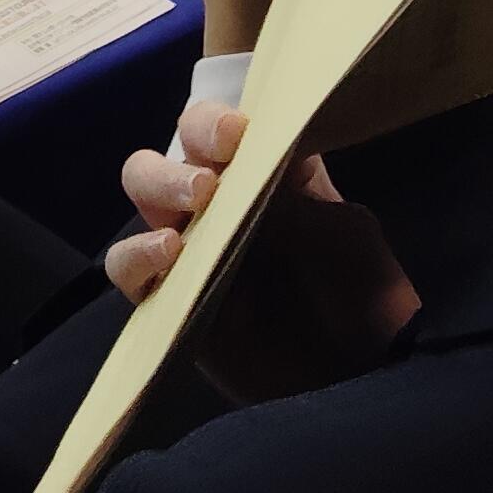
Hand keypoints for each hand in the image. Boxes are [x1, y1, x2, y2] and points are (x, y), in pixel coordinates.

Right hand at [102, 101, 414, 402]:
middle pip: (169, 154)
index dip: (212, 123)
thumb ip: (295, 189)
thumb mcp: (341, 228)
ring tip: (192, 212)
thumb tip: (261, 147)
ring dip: (156, 190)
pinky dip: (136, 256)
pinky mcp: (169, 301)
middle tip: (207, 185)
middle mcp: (217, 202)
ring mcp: (191, 249)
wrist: (364, 370)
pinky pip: (129, 271)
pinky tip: (168, 258)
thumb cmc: (363, 290)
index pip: (214, 128)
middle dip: (177, 160)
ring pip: (142, 198)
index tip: (234, 136)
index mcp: (258, 172)